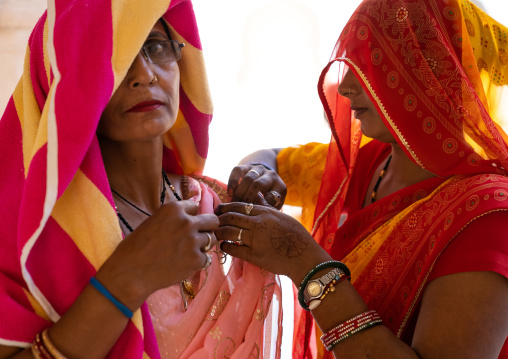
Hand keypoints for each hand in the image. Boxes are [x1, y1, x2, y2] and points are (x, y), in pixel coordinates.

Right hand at [96, 200, 218, 309]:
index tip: (183, 226)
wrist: (130, 273)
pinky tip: (185, 264)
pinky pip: (207, 258)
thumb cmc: (135, 248)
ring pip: (212, 239)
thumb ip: (173, 219)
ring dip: (204, 245)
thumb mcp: (153, 222)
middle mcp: (186, 222)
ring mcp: (193, 241)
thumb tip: (191, 218)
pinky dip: (199, 261)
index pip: (195, 207)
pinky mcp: (196, 260)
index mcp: (173, 209)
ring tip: (188, 252)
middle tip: (197, 237)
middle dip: (207, 227)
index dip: (190, 217)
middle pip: (213, 220)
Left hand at [215, 202, 329, 282]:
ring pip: (229, 232)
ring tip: (216, 234)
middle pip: (231, 217)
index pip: (239, 206)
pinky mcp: (253, 255)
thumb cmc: (296, 235)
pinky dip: (226, 246)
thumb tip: (256, 197)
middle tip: (213, 221)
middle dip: (219, 219)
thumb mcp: (282, 216)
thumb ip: (267, 207)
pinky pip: (233, 249)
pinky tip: (224, 246)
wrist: (304, 256)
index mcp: (265, 212)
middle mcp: (258, 224)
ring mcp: (255, 239)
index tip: (218, 209)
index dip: (226, 207)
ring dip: (219, 232)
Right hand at [227, 165, 286, 208]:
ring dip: (239, 192)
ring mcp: (258, 169)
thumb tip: (258, 213)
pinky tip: (230, 192)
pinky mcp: (246, 166)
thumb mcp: (273, 205)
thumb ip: (268, 209)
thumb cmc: (268, 199)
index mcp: (280, 186)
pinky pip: (238, 170)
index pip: (272, 196)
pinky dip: (233, 182)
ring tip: (234, 202)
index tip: (254, 212)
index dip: (262, 205)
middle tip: (240, 209)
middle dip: (248, 198)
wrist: (264, 182)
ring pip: (248, 177)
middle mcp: (270, 175)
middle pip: (258, 184)